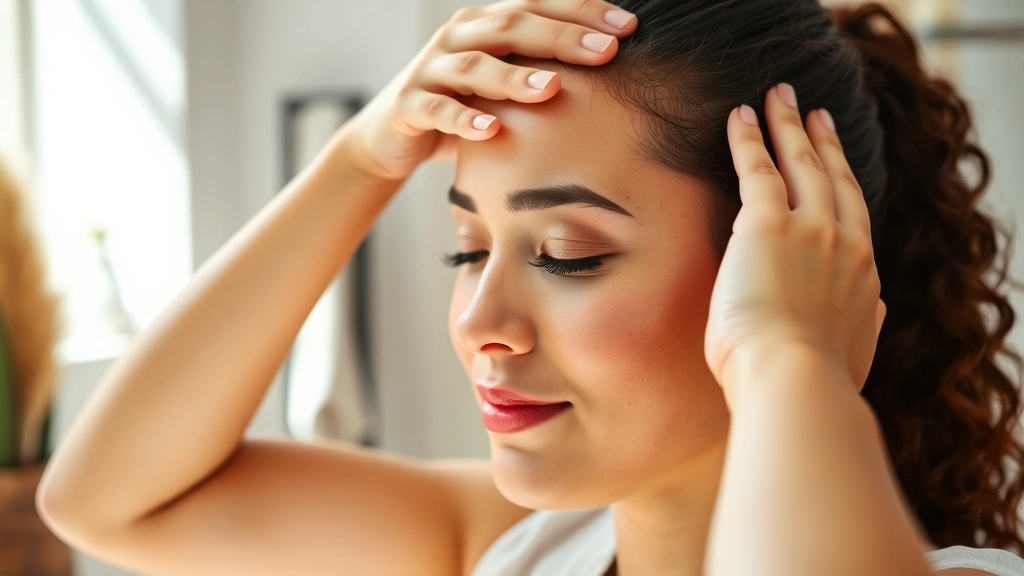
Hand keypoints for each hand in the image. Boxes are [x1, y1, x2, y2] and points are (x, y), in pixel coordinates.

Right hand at [337, 0, 637, 182]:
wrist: (394, 136)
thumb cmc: (464, 106)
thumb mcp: (505, 83)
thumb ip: (544, 69)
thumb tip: (614, 68)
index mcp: (487, 23)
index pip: (539, 5)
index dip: (582, 11)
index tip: (628, 26)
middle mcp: (459, 36)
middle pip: (512, 26)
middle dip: (562, 37)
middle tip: (605, 52)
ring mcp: (431, 69)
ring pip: (475, 65)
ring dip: (515, 76)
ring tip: (552, 90)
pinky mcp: (410, 106)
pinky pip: (438, 109)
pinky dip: (465, 119)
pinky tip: (493, 130)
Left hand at [703, 84, 886, 400]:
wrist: (795, 381)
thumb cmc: (812, 380)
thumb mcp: (853, 352)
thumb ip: (865, 324)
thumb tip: (879, 309)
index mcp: (862, 276)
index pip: (853, 216)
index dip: (844, 181)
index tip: (838, 160)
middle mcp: (843, 243)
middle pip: (834, 177)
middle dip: (821, 140)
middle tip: (814, 112)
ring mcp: (809, 229)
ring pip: (799, 162)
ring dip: (787, 125)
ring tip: (777, 97)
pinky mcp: (768, 225)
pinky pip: (757, 169)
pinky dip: (748, 139)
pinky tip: (739, 116)